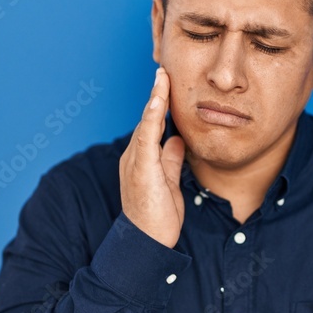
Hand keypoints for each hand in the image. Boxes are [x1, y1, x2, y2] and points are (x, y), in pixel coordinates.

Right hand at [119, 67, 185, 247]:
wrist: (147, 243)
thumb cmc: (157, 217)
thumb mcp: (170, 182)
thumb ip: (172, 159)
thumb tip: (177, 139)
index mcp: (142, 158)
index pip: (152, 125)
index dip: (159, 104)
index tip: (167, 83)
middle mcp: (134, 156)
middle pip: (147, 119)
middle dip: (157, 94)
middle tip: (165, 69)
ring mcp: (135, 160)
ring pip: (146, 122)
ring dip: (154, 97)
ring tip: (162, 75)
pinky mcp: (140, 167)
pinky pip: (146, 135)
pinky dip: (152, 115)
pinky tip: (158, 99)